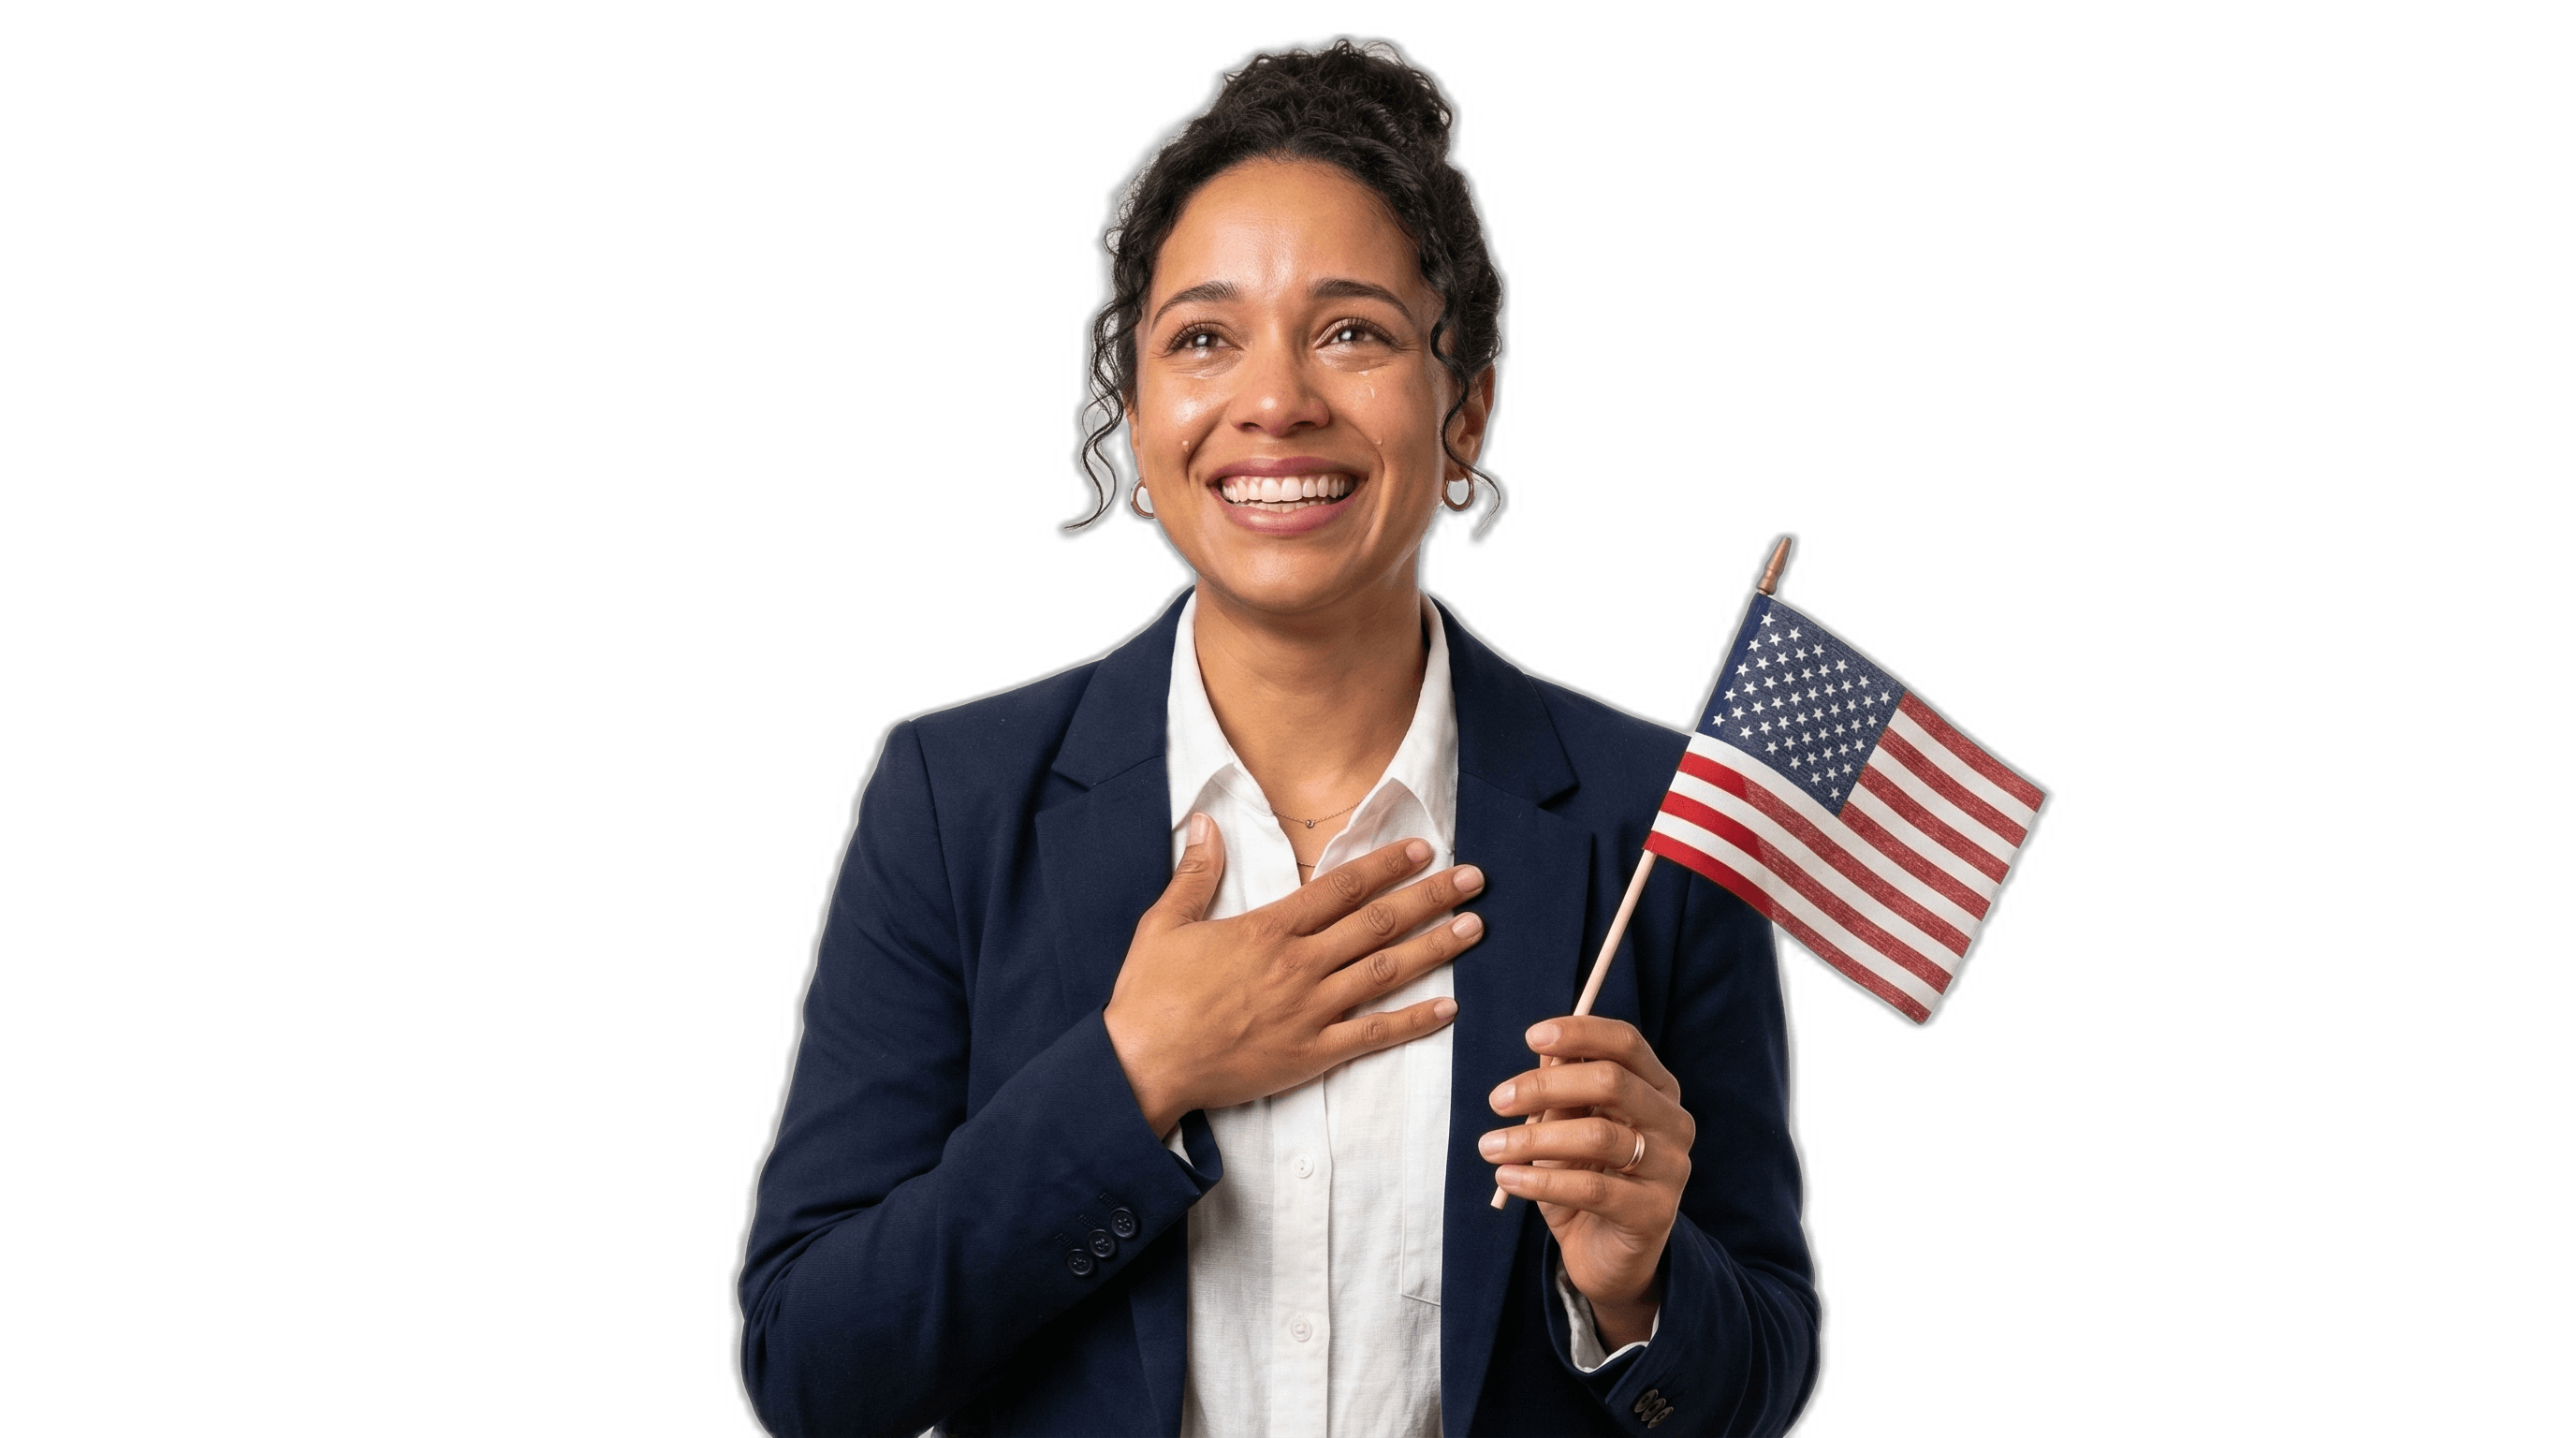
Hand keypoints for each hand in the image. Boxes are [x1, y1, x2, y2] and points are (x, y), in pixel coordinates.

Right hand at [1104, 814, 1486, 1136]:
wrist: (1144, 1065)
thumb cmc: (1149, 996)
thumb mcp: (1163, 924)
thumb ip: (1194, 873)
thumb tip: (1203, 821)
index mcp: (1268, 929)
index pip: (1341, 887)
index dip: (1385, 865)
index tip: (1421, 849)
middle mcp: (1298, 964)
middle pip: (1378, 923)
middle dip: (1430, 897)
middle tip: (1474, 879)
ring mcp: (1309, 1011)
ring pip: (1386, 972)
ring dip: (1435, 948)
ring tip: (1474, 927)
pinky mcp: (1311, 1054)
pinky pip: (1373, 1034)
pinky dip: (1414, 1021)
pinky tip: (1448, 1008)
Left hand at [1480, 1017, 1694, 1347]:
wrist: (1607, 1256)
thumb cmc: (1586, 1178)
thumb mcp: (1568, 1128)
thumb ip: (1561, 1091)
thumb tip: (1544, 1050)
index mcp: (1657, 1089)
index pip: (1626, 1043)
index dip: (1580, 1033)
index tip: (1532, 1037)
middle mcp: (1673, 1122)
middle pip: (1612, 1082)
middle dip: (1546, 1085)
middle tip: (1497, 1100)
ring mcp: (1670, 1168)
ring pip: (1598, 1136)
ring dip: (1533, 1138)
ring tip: (1489, 1146)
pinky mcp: (1654, 1212)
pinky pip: (1591, 1189)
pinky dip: (1541, 1181)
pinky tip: (1507, 1177)